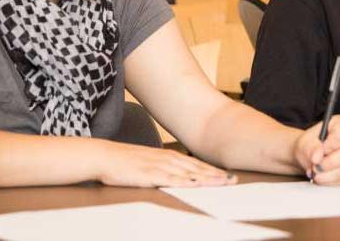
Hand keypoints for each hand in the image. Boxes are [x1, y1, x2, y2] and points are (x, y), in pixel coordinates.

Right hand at [97, 141, 237, 187]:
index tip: (227, 176)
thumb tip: (177, 174)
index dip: (212, 170)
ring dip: (207, 178)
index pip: (195, 164)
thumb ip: (164, 167)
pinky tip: (196, 184)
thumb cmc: (125, 161)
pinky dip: (185, 182)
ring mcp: (159, 166)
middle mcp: (167, 159)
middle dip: (216, 175)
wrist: (105, 156)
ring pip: (189, 173)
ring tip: (223, 183)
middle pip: (197, 168)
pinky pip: (171, 179)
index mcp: (168, 156)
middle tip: (234, 181)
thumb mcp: (149, 162)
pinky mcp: (150, 174)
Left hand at [293, 115, 339, 185]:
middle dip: (330, 162)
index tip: (319, 152)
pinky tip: (321, 177)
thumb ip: (312, 148)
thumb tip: (317, 157)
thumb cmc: (309, 144)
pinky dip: (330, 180)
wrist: (308, 156)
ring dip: (329, 174)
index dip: (330, 146)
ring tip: (315, 172)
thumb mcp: (306, 142)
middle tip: (316, 166)